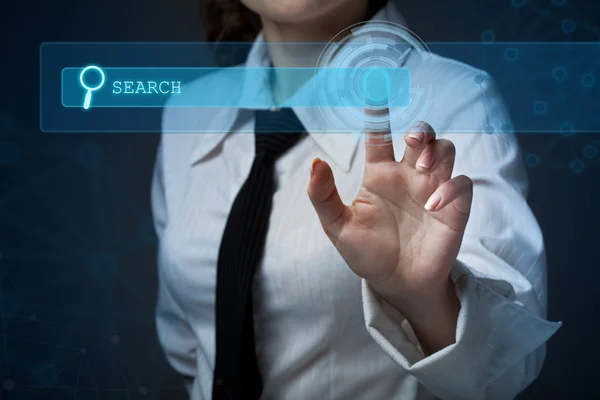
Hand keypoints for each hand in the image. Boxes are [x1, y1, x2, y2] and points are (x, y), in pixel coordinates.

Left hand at [307, 109, 471, 340]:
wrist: (396, 285)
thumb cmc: (367, 254)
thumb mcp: (337, 228)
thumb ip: (323, 196)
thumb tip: (315, 162)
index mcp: (379, 174)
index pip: (380, 135)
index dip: (378, 112)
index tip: (377, 88)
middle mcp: (408, 176)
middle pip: (422, 136)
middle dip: (421, 129)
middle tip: (413, 139)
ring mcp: (432, 190)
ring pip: (446, 150)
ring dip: (438, 151)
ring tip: (423, 168)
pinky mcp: (454, 209)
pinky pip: (462, 183)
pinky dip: (451, 187)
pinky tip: (432, 203)